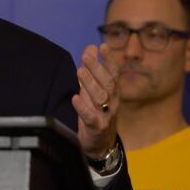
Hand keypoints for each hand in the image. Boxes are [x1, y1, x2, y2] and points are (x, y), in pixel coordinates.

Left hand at [72, 43, 118, 158]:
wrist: (101, 144)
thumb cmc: (96, 112)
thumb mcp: (94, 90)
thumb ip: (92, 70)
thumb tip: (90, 47)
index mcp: (112, 92)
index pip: (113, 73)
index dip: (109, 59)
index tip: (103, 45)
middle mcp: (112, 102)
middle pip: (107, 83)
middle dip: (98, 69)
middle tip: (86, 57)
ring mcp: (106, 115)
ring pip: (101, 98)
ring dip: (90, 83)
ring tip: (80, 71)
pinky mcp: (96, 127)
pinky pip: (90, 116)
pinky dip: (83, 107)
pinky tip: (75, 98)